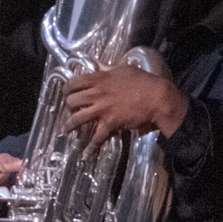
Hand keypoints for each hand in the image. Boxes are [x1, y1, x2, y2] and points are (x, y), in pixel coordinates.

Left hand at [63, 64, 188, 152]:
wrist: (157, 97)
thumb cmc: (143, 82)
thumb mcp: (123, 70)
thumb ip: (107, 70)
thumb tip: (97, 66)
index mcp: (100, 79)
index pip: (74, 82)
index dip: (67, 89)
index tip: (66, 93)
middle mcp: (97, 94)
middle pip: (71, 101)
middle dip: (68, 107)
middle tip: (70, 111)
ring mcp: (102, 109)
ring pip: (77, 119)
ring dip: (68, 126)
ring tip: (65, 131)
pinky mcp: (110, 123)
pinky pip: (96, 138)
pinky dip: (90, 148)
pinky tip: (85, 155)